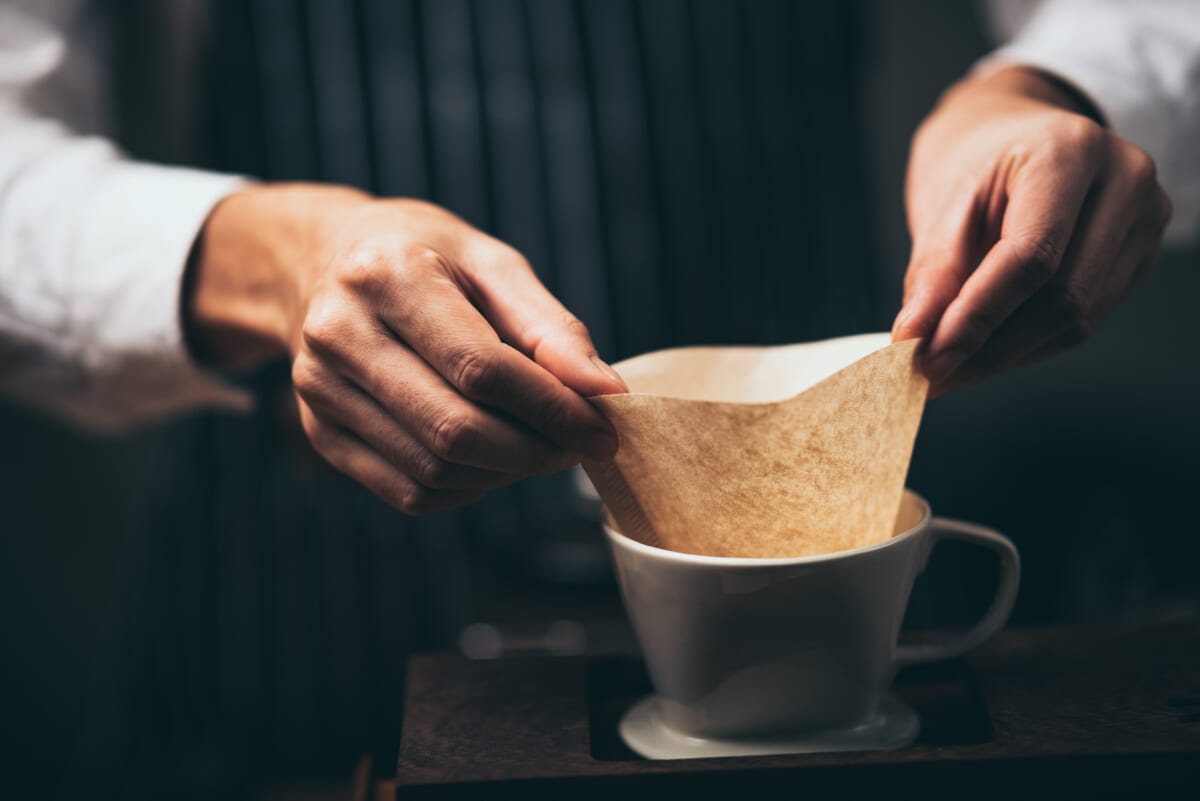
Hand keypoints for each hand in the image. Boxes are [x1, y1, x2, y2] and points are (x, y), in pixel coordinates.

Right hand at [185, 184, 625, 513]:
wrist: (328, 263)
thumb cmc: (426, 259)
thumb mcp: (492, 265)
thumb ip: (550, 327)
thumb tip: (603, 390)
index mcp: (385, 276)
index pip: (481, 367)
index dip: (551, 409)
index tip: (602, 429)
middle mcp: (340, 334)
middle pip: (454, 428)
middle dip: (534, 451)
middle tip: (577, 447)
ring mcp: (319, 389)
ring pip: (433, 469)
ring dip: (504, 474)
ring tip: (538, 449)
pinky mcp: (320, 431)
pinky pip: (408, 491)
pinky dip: (466, 489)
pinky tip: (491, 462)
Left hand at [893, 66, 1171, 395]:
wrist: (1018, 136)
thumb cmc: (977, 162)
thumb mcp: (945, 203)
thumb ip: (933, 273)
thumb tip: (916, 341)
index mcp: (1071, 151)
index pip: (1030, 256)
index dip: (975, 317)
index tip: (924, 359)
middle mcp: (1125, 182)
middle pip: (1061, 296)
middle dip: (986, 348)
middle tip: (926, 377)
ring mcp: (1145, 221)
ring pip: (1076, 319)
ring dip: (1003, 355)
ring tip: (947, 370)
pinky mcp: (1141, 257)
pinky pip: (1084, 321)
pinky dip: (1026, 345)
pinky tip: (983, 352)